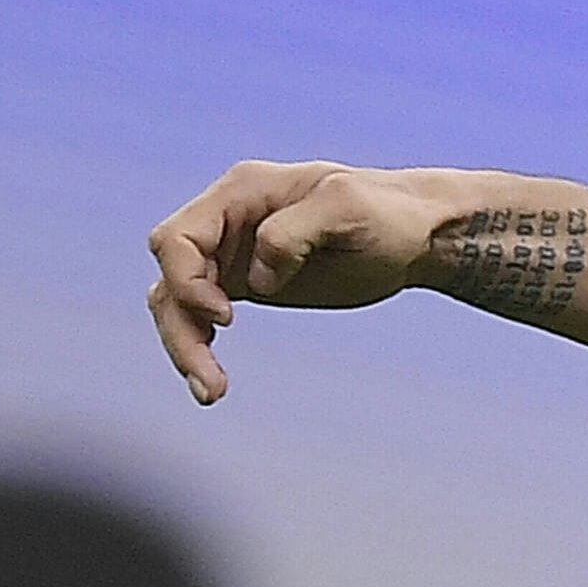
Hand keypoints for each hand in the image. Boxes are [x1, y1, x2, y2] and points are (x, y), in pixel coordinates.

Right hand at [146, 161, 449, 401]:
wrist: (417, 234)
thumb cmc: (388, 212)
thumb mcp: (349, 207)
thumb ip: (294, 231)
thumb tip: (256, 280)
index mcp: (240, 193)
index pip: (178, 238)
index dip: (187, 280)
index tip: (226, 318)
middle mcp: (226, 223)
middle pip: (170, 276)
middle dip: (180, 327)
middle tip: (208, 380)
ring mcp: (233, 255)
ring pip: (177, 302)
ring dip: (185, 347)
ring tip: (211, 393)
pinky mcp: (248, 285)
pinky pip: (201, 317)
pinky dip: (200, 347)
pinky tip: (213, 383)